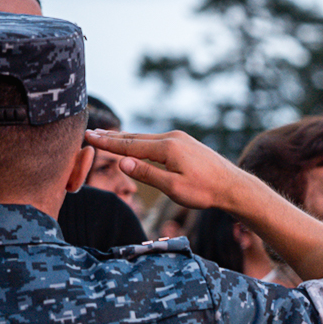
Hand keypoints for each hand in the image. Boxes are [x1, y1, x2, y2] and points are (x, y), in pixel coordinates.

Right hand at [84, 129, 245, 211]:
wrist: (233, 186)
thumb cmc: (205, 191)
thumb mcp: (173, 187)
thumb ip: (147, 174)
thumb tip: (122, 162)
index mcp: (168, 148)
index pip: (130, 145)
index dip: (107, 143)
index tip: (89, 136)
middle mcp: (173, 138)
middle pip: (136, 137)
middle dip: (112, 137)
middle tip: (91, 132)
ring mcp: (180, 139)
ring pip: (146, 138)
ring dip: (126, 138)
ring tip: (107, 135)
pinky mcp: (186, 144)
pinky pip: (157, 141)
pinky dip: (141, 141)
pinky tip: (136, 142)